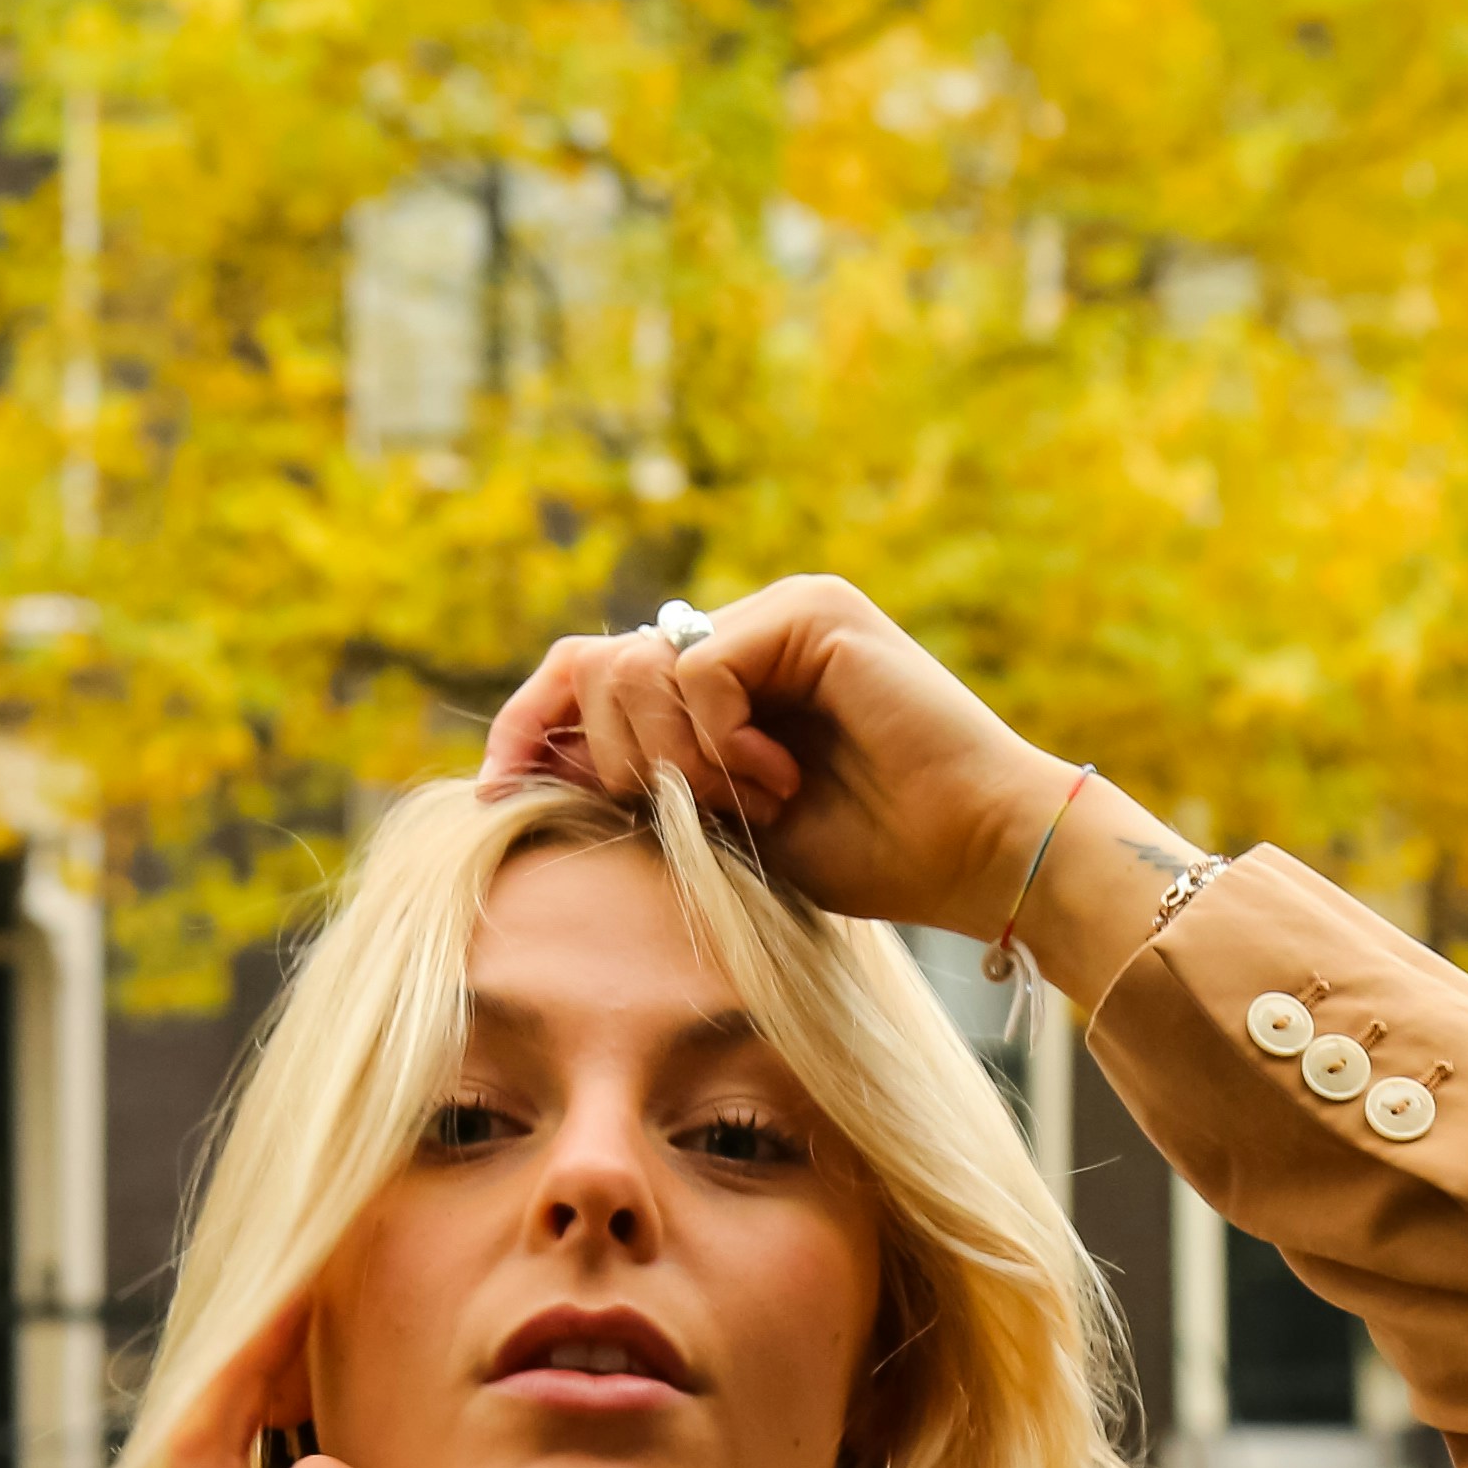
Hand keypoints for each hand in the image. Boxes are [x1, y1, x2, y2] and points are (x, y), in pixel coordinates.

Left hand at [479, 574, 1069, 942]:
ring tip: (747, 799)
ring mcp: (778, 611)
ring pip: (637, 664)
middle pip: (594, 663)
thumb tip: (528, 767)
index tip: (493, 790)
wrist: (974, 853)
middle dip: (613, 758)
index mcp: (720, 678)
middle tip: (687, 811)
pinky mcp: (812, 610)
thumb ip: (643, 784)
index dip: (527, 723)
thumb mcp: (719, 828)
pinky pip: (699, 665)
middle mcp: (744, 629)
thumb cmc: (867, 857)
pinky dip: (720, 737)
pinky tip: (777, 777)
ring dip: (671, 756)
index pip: (587, 671)